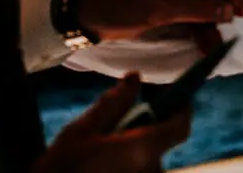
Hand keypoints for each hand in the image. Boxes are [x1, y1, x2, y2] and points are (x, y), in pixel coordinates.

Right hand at [33, 73, 189, 172]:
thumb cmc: (61, 168)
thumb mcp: (82, 130)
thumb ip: (113, 103)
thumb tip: (134, 78)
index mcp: (143, 149)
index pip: (181, 126)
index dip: (182, 109)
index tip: (174, 96)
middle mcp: (151, 169)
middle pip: (161, 142)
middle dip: (146, 129)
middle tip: (119, 124)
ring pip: (149, 158)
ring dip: (135, 148)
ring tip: (103, 147)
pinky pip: (139, 169)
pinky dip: (128, 163)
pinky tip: (102, 164)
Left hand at [79, 0, 242, 41]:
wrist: (85, 14)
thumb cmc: (121, 4)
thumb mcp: (163, 9)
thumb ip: (199, 10)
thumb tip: (230, 12)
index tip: (237, 15)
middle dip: (223, 12)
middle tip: (229, 36)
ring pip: (205, 5)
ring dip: (211, 25)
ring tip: (216, 48)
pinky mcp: (169, 4)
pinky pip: (192, 14)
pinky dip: (199, 29)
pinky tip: (205, 46)